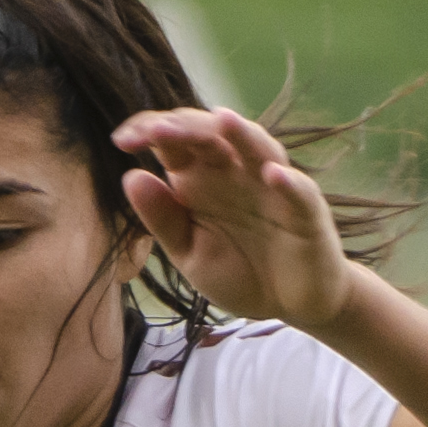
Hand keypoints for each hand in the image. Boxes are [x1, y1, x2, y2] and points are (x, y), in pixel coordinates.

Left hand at [111, 107, 352, 331]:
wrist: (289, 306)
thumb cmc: (239, 272)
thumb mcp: (189, 253)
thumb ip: (162, 219)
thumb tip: (130, 176)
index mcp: (201, 178)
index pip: (175, 141)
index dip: (150, 131)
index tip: (122, 140)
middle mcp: (235, 172)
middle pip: (212, 134)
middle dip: (186, 127)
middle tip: (156, 130)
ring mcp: (272, 187)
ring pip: (258, 148)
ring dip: (241, 133)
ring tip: (221, 120)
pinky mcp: (306, 211)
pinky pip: (299, 190)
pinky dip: (288, 181)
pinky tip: (271, 174)